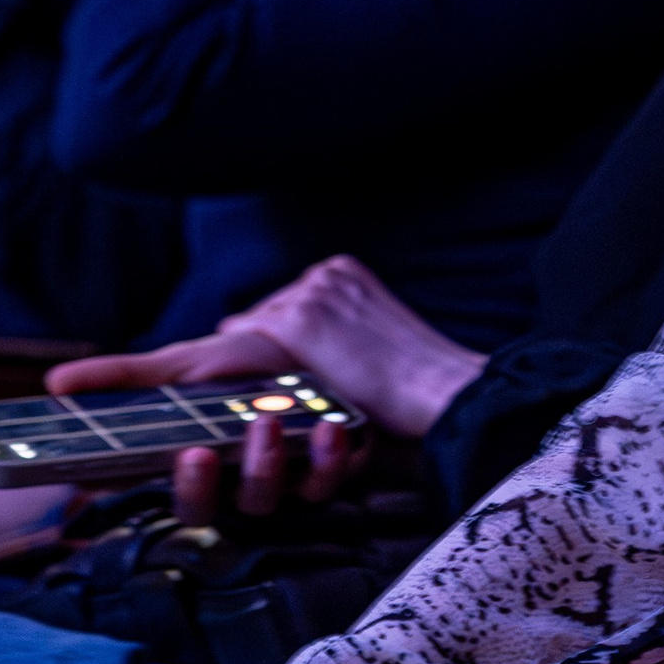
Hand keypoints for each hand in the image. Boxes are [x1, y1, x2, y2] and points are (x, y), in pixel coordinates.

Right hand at [47, 327, 370, 524]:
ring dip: (265, 466)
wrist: (309, 345)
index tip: (151, 462)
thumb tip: (54, 384)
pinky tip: (329, 428)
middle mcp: (232, 481)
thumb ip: (123, 377)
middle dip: (201, 488)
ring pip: (268, 500)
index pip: (162, 489)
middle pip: (210, 509)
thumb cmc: (240, 362)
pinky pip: (327, 481)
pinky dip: (328, 458)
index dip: (158, 485)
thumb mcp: (182, 362)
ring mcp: (281, 481)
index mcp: (192, 462)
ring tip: (266, 422)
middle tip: (196, 452)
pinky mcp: (326, 471)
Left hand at [219, 256, 485, 438]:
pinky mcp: (298, 322)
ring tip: (244, 389)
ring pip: (251, 326)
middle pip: (266, 310)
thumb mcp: (378, 338)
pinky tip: (224, 384)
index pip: (288, 300)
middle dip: (263, 346)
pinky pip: (241, 339)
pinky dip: (230, 361)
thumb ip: (343, 334)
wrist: (439, 392)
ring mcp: (310, 295)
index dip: (278, 337)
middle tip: (260, 384)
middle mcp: (324, 274)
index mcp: (346, 272)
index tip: (275, 365)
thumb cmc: (418, 383)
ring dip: (247, 357)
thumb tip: (316, 361)